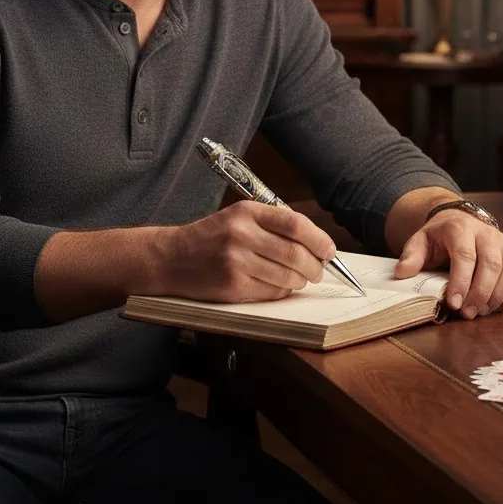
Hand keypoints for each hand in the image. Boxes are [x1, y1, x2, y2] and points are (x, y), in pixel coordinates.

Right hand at [160, 200, 336, 302]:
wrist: (172, 258)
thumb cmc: (212, 237)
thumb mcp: (239, 216)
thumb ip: (274, 224)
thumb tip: (316, 244)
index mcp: (247, 212)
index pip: (295, 224)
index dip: (319, 239)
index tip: (329, 250)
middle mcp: (241, 234)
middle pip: (295, 253)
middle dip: (315, 266)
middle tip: (319, 270)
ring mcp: (236, 261)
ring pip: (287, 276)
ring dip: (301, 280)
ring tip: (300, 278)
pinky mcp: (232, 286)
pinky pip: (272, 292)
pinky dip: (283, 291)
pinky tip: (280, 285)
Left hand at [393, 209, 502, 318]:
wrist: (460, 221)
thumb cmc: (440, 237)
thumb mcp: (420, 241)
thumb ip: (411, 256)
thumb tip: (402, 274)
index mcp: (460, 229)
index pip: (465, 256)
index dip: (461, 282)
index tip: (453, 304)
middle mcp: (487, 234)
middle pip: (491, 265)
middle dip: (479, 293)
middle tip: (467, 314)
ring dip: (496, 297)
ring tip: (479, 312)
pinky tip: (495, 306)